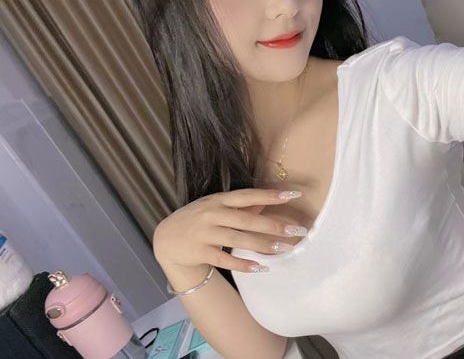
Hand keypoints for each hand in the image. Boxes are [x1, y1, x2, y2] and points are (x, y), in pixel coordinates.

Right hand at [152, 188, 304, 272]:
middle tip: (296, 230)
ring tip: (283, 249)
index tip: (293, 195)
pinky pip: (225, 259)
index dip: (270, 195)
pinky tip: (260, 267)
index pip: (248, 195)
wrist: (166, 239)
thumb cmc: (198, 220)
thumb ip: (241, 206)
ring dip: (262, 245)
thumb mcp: (216, 207)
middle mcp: (212, 214)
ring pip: (238, 239)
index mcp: (218, 200)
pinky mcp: (200, 252)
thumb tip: (267, 202)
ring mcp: (205, 233)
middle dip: (273, 225)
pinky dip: (243, 264)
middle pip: (247, 219)